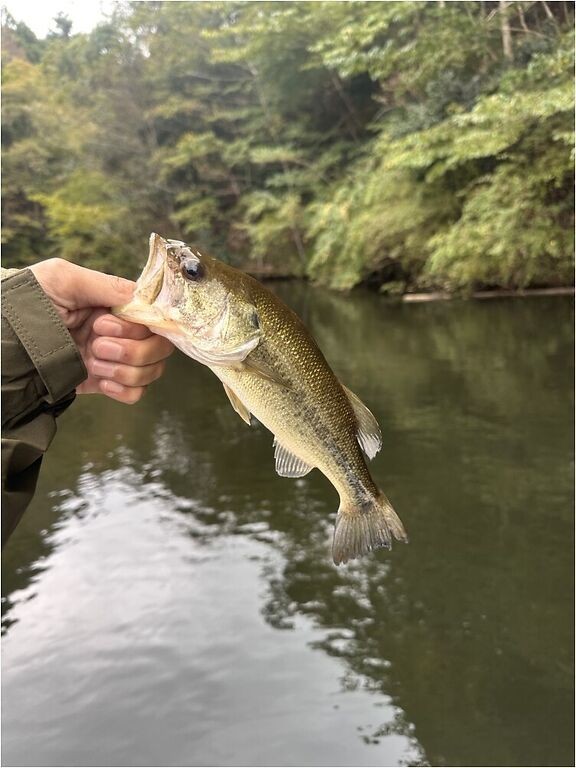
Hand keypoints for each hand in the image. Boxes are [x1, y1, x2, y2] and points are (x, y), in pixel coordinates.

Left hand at [30, 259, 173, 403]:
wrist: (5, 345)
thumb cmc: (27, 302)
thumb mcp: (64, 279)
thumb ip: (107, 285)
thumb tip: (143, 297)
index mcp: (114, 306)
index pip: (154, 318)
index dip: (139, 325)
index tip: (105, 323)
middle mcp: (121, 333)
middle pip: (159, 347)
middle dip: (133, 349)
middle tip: (97, 343)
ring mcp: (114, 360)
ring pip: (150, 371)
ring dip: (125, 369)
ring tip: (92, 361)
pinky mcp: (104, 383)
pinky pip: (135, 394)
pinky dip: (124, 389)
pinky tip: (99, 380)